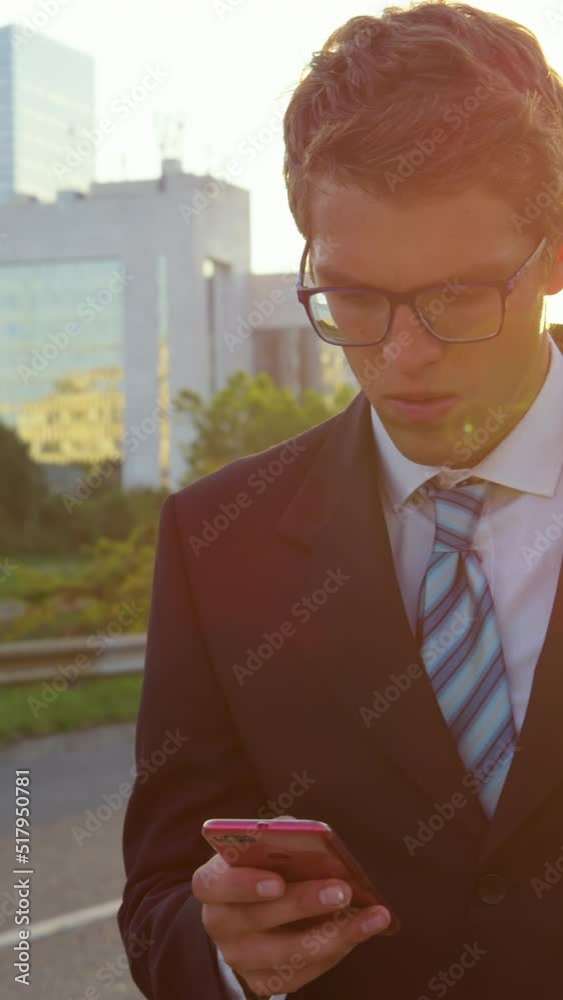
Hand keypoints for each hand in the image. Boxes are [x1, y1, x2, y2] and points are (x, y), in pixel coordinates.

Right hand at [192, 855, 390, 996]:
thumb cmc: (264, 864)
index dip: (244, 884)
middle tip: (342, 891)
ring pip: (286, 955)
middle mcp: (219, 923)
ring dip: (333, 934)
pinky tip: (361, 930)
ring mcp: (238, 957)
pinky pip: (301, 973)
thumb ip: (283, 838)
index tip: (278, 881)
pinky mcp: (261, 981)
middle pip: (256, 919)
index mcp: (212, 883)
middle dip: (304, 905)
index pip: (214, 884)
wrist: (252, 909)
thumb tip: (315, 840)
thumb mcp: (265, 844)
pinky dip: (337, 951)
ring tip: (370, 916)